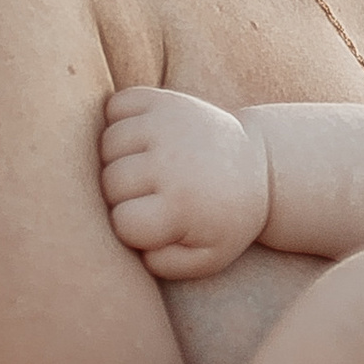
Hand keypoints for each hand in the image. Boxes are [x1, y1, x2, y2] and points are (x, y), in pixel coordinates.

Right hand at [100, 86, 271, 279]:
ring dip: (118, 159)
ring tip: (146, 169)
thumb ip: (165, 265)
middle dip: (123, 196)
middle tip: (152, 196)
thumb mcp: (207, 257)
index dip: (133, 229)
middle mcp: (173, 160)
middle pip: (108, 183)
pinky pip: (115, 105)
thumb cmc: (223, 219)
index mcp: (183, 204)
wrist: (257, 167)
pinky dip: (119, 120)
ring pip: (106, 145)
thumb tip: (134, 244)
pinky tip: (142, 139)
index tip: (157, 224)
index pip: (122, 223)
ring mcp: (167, 123)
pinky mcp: (165, 98)